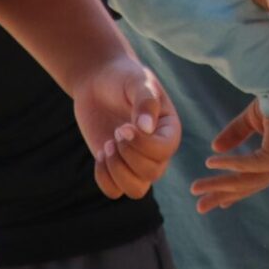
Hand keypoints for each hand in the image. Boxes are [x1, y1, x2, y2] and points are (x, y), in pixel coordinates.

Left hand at [74, 60, 179, 201]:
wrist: (99, 81)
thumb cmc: (123, 77)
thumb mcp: (137, 82)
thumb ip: (145, 102)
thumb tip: (147, 129)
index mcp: (169, 129)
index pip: (164, 151)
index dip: (142, 145)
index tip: (123, 126)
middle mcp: (157, 150)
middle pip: (152, 174)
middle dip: (128, 157)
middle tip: (115, 132)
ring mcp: (136, 161)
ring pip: (136, 190)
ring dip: (117, 172)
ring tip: (107, 147)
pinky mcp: (116, 168)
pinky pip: (114, 191)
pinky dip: (104, 178)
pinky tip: (100, 153)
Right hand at [191, 95, 268, 212]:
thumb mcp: (252, 120)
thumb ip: (236, 135)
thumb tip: (214, 148)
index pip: (254, 181)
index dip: (235, 192)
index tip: (222, 204)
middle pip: (246, 186)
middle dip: (221, 196)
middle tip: (199, 207)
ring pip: (243, 180)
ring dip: (217, 185)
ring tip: (194, 187)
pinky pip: (246, 167)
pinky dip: (227, 165)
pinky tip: (210, 162)